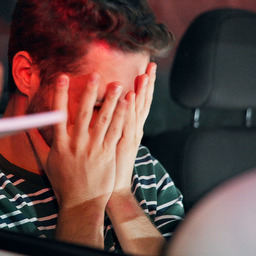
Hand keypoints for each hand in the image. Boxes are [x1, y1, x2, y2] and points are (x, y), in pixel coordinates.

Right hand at [42, 73, 128, 210]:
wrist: (81, 202)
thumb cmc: (62, 181)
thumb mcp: (46, 161)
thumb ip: (36, 141)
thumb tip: (26, 125)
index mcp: (60, 144)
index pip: (58, 114)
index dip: (60, 94)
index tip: (62, 77)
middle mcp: (77, 144)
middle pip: (83, 114)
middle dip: (88, 93)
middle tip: (94, 75)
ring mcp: (93, 149)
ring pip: (103, 120)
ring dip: (111, 101)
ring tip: (117, 84)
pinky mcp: (107, 155)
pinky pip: (116, 132)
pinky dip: (122, 117)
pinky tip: (127, 104)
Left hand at [110, 62, 155, 196]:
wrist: (111, 190)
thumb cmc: (108, 167)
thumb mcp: (111, 142)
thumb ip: (110, 126)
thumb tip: (105, 110)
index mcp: (131, 128)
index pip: (140, 102)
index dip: (144, 86)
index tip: (147, 68)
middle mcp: (133, 131)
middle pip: (143, 103)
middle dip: (147, 84)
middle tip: (151, 66)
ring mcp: (129, 138)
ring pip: (136, 111)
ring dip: (140, 93)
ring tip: (144, 76)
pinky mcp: (121, 145)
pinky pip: (125, 125)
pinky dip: (128, 111)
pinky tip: (130, 98)